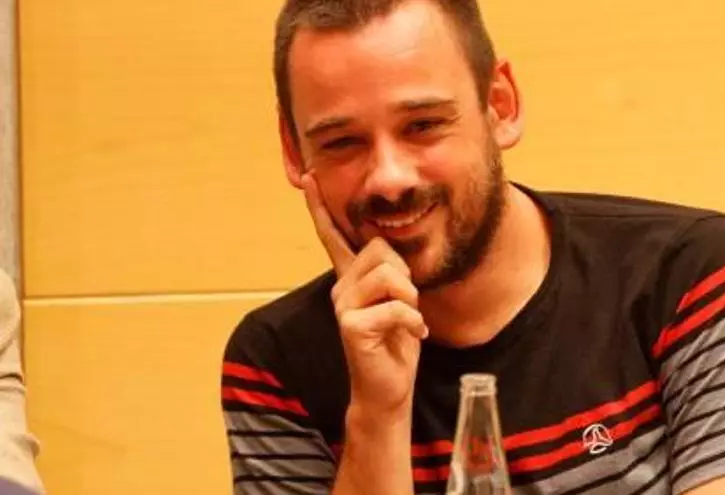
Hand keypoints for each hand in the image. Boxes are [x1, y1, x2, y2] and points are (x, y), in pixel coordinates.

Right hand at [302, 174, 427, 416]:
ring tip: (406, 319)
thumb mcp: (398, 299)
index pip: (333, 236)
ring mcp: (343, 305)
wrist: (388, 387)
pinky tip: (410, 335)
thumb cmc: (395, 341)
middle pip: (381, 249)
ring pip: (390, 275)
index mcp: (351, 278)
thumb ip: (393, 273)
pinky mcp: (351, 325)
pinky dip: (413, 322)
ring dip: (410, 298)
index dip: (320, 207)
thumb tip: (395, 250)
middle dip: (405, 274)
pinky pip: (396, 307)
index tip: (309, 177)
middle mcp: (341, 287)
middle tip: (404, 304)